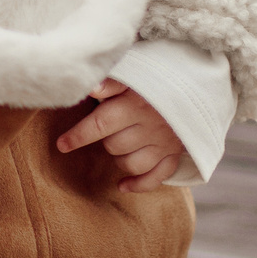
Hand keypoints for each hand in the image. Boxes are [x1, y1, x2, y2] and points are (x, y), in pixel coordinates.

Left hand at [55, 79, 186, 192]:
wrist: (195, 83)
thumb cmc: (155, 77)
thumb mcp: (133, 73)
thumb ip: (110, 82)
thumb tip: (89, 88)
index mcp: (136, 104)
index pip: (100, 125)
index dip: (78, 136)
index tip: (61, 144)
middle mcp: (151, 126)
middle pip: (114, 146)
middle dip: (103, 139)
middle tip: (104, 127)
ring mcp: (165, 143)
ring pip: (131, 164)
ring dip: (119, 158)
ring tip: (117, 145)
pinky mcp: (175, 154)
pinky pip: (156, 178)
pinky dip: (138, 184)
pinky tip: (122, 185)